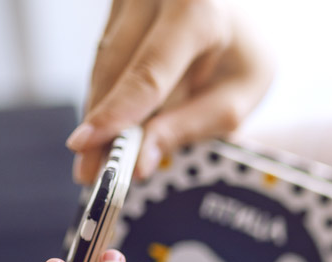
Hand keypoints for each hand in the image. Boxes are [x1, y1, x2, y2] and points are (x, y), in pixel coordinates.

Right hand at [69, 0, 274, 182]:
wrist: (235, 11)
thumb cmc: (243, 53)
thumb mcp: (239, 93)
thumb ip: (194, 124)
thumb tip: (142, 159)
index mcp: (197, 10)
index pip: (149, 72)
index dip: (117, 113)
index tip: (88, 144)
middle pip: (115, 68)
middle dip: (101, 126)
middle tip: (89, 174)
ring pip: (103, 63)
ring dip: (97, 115)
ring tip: (92, 164)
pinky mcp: (116, 5)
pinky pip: (105, 58)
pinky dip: (106, 96)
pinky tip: (106, 130)